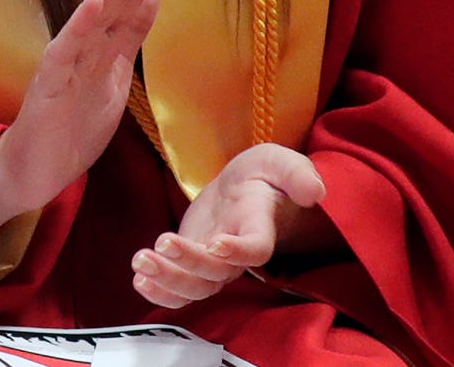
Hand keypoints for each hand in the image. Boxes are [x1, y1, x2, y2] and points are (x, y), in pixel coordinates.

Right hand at [0, 0, 178, 246]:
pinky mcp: (49, 87)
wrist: (32, 173)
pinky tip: (96, 0)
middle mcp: (85, 46)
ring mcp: (66, 64)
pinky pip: (67, 53)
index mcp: (105, 46)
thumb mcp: (114, 78)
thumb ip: (129, 35)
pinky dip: (81, 26)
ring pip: (96, 18)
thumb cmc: (71, 126)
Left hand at [134, 144, 326, 308]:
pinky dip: (160, 291)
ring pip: (196, 287)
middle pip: (217, 273)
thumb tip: (314, 192)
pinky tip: (139, 279)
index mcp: (259, 228)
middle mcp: (237, 253)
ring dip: (167, 280)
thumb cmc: (265, 176)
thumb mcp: (279, 163)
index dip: (240, 251)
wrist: (246, 188)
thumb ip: (296, 173)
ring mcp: (215, 262)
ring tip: (140, 260)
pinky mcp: (194, 262)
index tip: (218, 243)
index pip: (256, 249)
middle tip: (161, 244)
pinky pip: (181, 290)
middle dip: (188, 263)